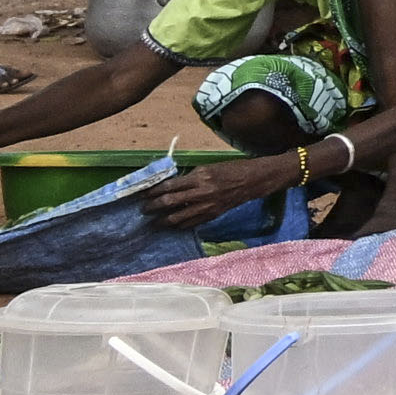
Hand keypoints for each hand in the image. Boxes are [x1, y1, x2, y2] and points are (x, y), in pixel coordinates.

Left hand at [139, 150, 313, 226]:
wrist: (254, 181)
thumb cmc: (231, 170)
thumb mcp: (208, 168)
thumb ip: (189, 178)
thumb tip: (169, 186)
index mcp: (200, 177)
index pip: (168, 186)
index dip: (152, 192)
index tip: (142, 195)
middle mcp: (201, 193)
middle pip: (168, 203)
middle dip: (152, 208)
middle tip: (143, 210)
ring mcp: (207, 206)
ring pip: (176, 218)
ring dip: (161, 221)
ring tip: (152, 222)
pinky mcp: (212, 215)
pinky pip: (190, 224)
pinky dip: (178, 225)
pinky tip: (171, 226)